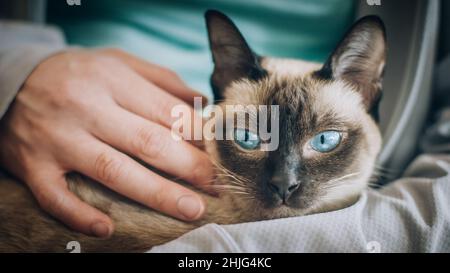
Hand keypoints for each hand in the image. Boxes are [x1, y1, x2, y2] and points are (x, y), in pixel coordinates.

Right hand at [0, 48, 213, 236]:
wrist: (12, 79)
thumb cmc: (79, 74)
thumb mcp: (119, 62)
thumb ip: (162, 80)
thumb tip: (202, 105)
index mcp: (111, 79)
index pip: (166, 111)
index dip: (199, 136)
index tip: (220, 155)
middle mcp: (86, 108)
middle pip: (147, 142)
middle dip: (189, 167)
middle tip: (217, 185)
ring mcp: (58, 139)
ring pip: (113, 171)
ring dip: (156, 194)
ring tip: (191, 210)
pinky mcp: (34, 165)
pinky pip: (56, 196)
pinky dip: (79, 215)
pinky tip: (106, 230)